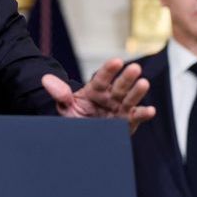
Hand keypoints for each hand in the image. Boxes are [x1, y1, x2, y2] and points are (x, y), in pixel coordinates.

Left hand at [41, 58, 155, 132]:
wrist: (82, 135)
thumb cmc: (75, 118)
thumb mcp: (65, 106)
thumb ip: (59, 93)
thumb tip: (45, 79)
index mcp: (95, 90)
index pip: (102, 78)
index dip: (109, 70)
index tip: (116, 61)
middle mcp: (110, 97)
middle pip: (119, 86)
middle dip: (127, 77)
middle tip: (135, 67)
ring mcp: (119, 109)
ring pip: (130, 99)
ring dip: (137, 92)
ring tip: (144, 83)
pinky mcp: (126, 122)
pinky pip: (136, 118)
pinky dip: (143, 114)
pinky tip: (150, 110)